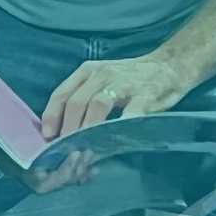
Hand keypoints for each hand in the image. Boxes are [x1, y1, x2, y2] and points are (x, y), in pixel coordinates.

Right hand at [0, 99, 94, 195]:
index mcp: (5, 158)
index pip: (35, 181)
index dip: (57, 174)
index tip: (73, 154)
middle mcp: (17, 166)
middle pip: (51, 183)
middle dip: (71, 172)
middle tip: (87, 152)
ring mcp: (28, 163)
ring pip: (58, 178)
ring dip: (76, 169)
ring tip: (91, 153)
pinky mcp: (38, 155)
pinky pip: (61, 169)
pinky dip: (78, 168)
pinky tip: (94, 163)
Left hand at [42, 56, 189, 138]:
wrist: (168, 67)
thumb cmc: (131, 79)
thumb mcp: (102, 81)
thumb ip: (84, 97)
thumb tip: (63, 128)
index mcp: (88, 71)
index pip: (62, 93)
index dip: (51, 116)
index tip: (47, 136)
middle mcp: (102, 74)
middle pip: (76, 101)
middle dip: (67, 128)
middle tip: (64, 149)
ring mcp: (124, 83)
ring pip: (97, 105)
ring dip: (87, 129)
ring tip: (82, 147)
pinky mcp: (145, 94)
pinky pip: (131, 110)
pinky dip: (121, 123)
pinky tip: (114, 137)